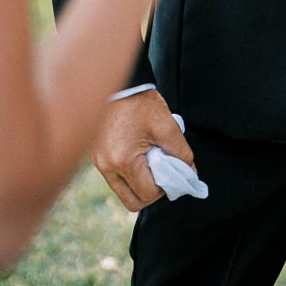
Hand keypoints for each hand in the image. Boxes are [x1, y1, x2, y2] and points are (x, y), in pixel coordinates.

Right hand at [91, 91, 194, 211]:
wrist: (120, 83)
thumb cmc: (140, 102)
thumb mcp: (167, 126)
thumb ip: (181, 152)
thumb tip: (189, 172)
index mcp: (122, 161)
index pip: (147, 194)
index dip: (166, 187)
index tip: (173, 170)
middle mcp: (106, 166)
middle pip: (132, 201)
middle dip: (151, 193)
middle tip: (162, 172)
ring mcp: (98, 162)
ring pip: (122, 191)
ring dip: (139, 183)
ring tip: (151, 160)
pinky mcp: (96, 155)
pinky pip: (115, 177)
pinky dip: (130, 173)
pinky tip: (139, 153)